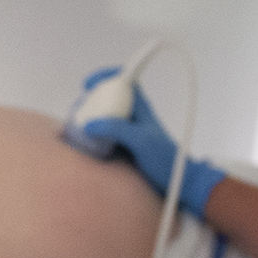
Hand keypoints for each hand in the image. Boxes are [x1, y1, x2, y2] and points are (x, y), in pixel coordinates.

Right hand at [63, 67, 224, 218]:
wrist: (179, 181)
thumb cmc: (164, 159)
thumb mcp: (141, 141)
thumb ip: (117, 129)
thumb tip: (89, 124)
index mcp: (141, 108)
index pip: (126, 80)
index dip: (107, 75)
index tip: (89, 84)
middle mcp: (134, 116)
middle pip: (111, 98)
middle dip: (93, 99)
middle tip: (79, 110)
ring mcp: (129, 132)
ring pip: (107, 117)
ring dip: (92, 118)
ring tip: (78, 126)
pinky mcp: (125, 147)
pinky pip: (106, 135)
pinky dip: (94, 135)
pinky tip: (86, 143)